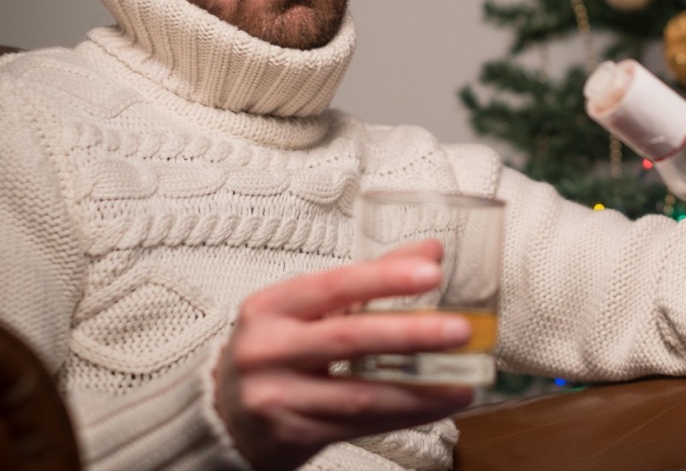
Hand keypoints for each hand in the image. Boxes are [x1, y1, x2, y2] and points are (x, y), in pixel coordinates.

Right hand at [214, 240, 474, 470]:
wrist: (222, 417)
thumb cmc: (275, 351)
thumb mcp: (308, 309)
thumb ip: (370, 280)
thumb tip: (431, 252)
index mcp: (271, 306)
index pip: (334, 284)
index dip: (384, 278)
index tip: (431, 272)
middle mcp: (268, 349)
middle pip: (349, 338)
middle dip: (410, 333)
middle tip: (459, 329)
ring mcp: (277, 396)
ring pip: (359, 392)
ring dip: (419, 387)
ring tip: (462, 378)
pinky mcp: (292, 434)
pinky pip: (360, 424)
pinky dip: (405, 412)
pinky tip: (437, 404)